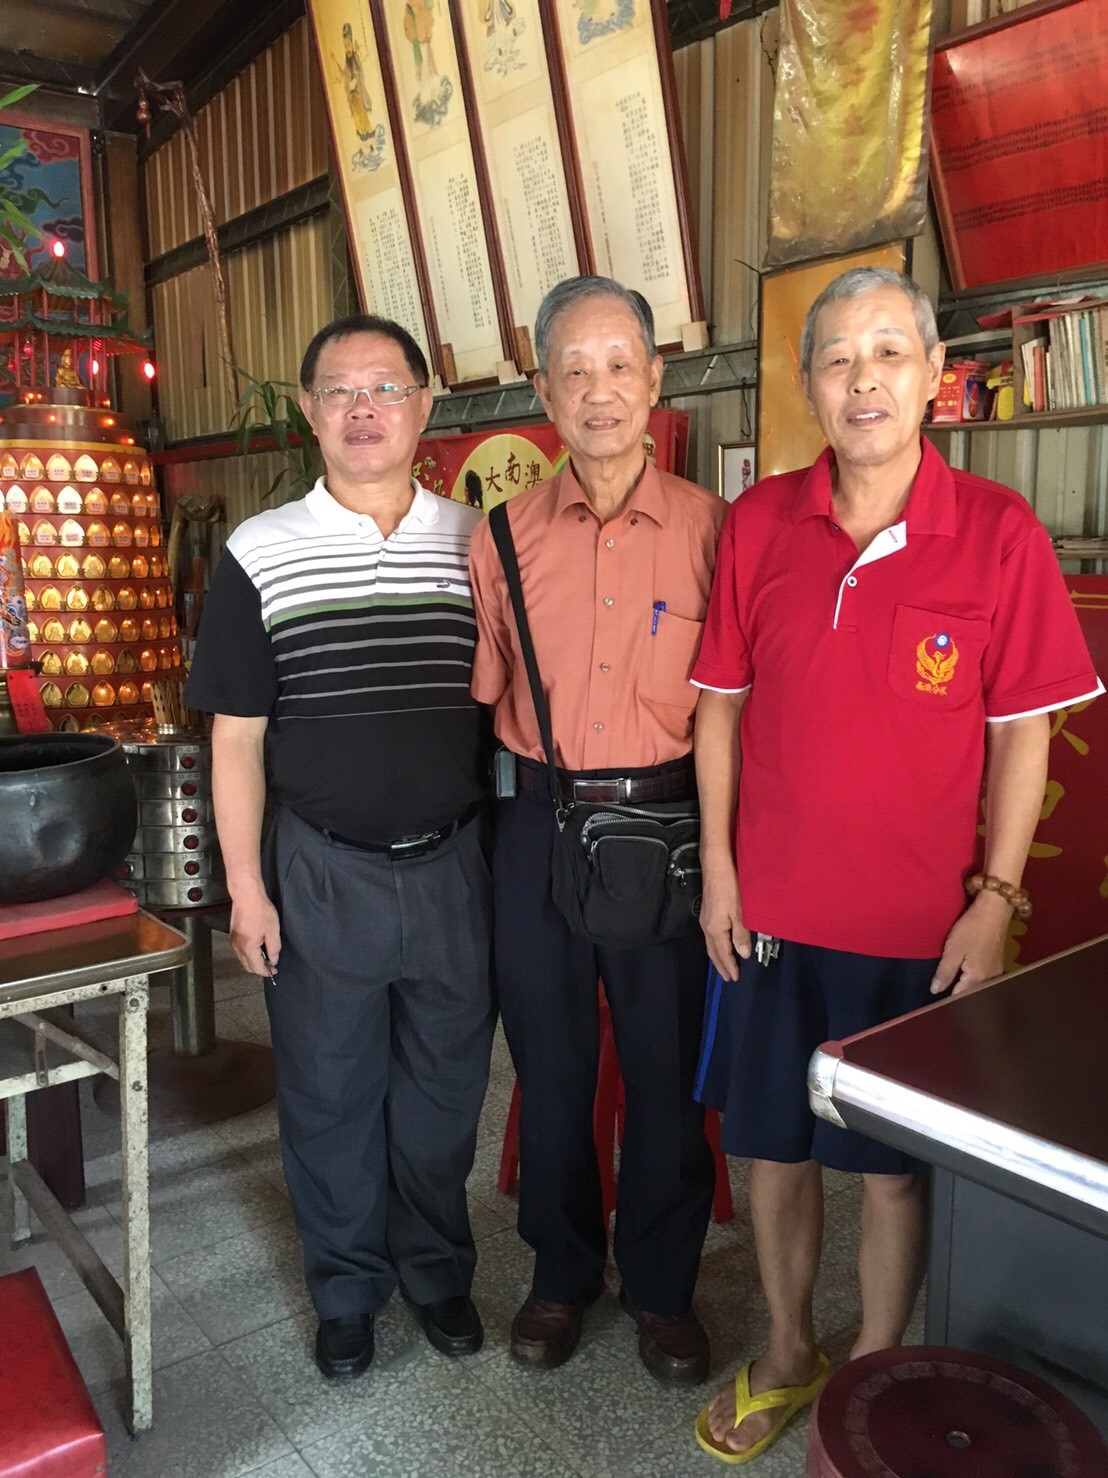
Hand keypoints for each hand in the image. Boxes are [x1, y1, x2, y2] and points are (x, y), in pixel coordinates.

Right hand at [229, 886, 281, 977]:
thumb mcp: (273, 931)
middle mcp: (238, 947)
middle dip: (259, 969)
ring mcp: (234, 941)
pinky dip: (248, 954)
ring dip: (253, 962)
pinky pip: (240, 951)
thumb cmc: (260, 911)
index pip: (256, 968)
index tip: (274, 971)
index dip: (266, 972)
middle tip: (271, 966)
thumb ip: (274, 948)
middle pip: (247, 966)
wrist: (246, 896)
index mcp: (248, 948)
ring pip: (243, 959)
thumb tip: (273, 959)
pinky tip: (257, 948)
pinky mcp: (233, 935)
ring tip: (265, 957)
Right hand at [700, 856, 751, 981]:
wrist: (716, 867)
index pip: (723, 953)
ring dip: (717, 957)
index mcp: (715, 930)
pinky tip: (721, 945)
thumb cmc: (730, 888)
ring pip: (710, 945)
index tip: (735, 978)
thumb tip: (742, 954)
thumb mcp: (740, 912)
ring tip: (724, 965)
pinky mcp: (706, 913)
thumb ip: (741, 934)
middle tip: (728, 978)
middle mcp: (707, 927)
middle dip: (721, 965)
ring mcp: (705, 920)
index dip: (730, 966)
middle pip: (713, 952)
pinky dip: (716, 946)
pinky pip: (710, 937)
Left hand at [931, 892, 1009, 996]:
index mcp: (978, 979)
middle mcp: (990, 979)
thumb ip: (945, 972)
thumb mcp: (953, 950)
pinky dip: (972, 977)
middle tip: (941, 990)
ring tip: (950, 983)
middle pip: (971, 993)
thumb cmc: (972, 929)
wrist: (994, 909)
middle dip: (957, 993)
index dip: (947, 998)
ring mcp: (996, 971)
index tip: (935, 997)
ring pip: (977, 985)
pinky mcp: (997, 962)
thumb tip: (936, 991)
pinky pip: (982, 977)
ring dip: (965, 985)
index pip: (960, 997)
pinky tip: (963, 973)